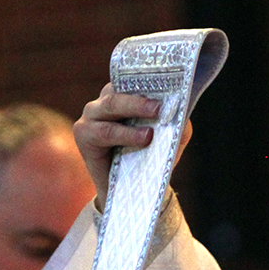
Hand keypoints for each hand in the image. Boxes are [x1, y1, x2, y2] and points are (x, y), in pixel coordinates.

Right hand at [74, 85, 193, 212]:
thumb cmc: (149, 159)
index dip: (146, 77)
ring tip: (153, 126)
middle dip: (141, 96)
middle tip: (160, 105)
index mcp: (122, 96)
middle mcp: (104, 101)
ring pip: (111, 105)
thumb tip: (185, 109)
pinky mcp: (83, 135)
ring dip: (134, 110)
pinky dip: (125, 134)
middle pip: (120, 89)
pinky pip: (104, 131)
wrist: (130, 192)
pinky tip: (143, 138)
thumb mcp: (169, 139)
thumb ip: (177, 123)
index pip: (131, 79)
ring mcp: (91, 116)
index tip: (166, 78)